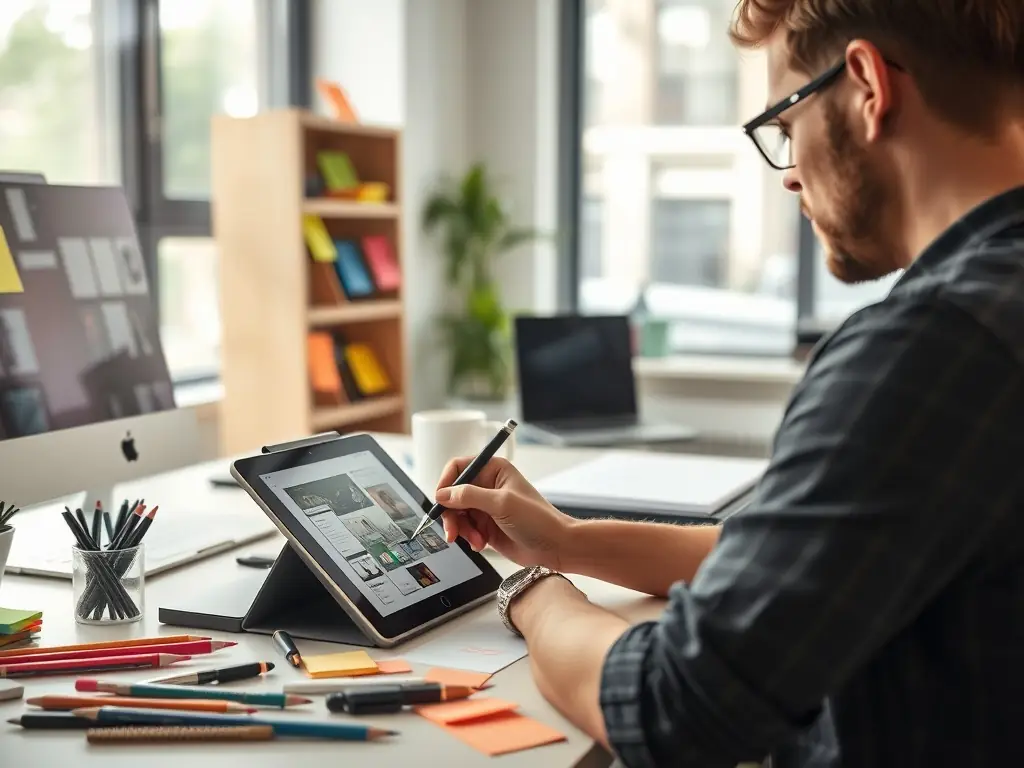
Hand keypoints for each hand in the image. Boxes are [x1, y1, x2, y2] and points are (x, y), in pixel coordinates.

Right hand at [435, 457, 576, 570]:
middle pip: (452, 495)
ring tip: (476, 540)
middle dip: (451, 514)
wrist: (555, 546)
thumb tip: (442, 494)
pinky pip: (464, 529)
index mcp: (493, 470)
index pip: (458, 468)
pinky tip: (481, 544)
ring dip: (461, 529)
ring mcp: (485, 507)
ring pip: (456, 514)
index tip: (440, 501)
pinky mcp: (485, 526)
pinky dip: (468, 538)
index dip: (445, 483)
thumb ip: (469, 496)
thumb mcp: (502, 504)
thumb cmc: (538, 519)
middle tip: (453, 531)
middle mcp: (486, 486)